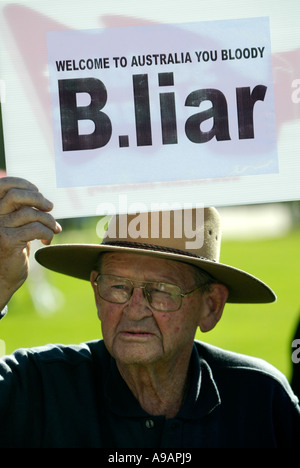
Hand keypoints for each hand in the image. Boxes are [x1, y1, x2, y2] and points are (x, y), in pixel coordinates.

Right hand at [0, 176, 60, 306]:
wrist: (2, 279)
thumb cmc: (11, 251)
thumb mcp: (14, 225)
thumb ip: (20, 210)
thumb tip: (42, 197)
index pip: (3, 185)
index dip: (23, 184)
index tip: (37, 191)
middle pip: (16, 195)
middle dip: (38, 199)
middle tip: (49, 208)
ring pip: (31, 213)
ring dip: (48, 220)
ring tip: (53, 229)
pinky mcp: (8, 242)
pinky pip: (36, 229)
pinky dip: (47, 232)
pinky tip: (47, 240)